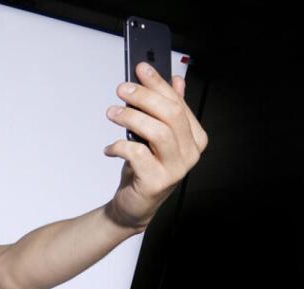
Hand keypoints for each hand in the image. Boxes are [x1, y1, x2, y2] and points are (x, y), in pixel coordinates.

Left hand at [103, 62, 207, 230]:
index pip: (178, 102)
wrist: (135, 205)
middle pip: (170, 114)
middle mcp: (190, 152)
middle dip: (144, 96)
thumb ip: (168, 110)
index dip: (158, 83)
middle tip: (122, 89)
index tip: (140, 68)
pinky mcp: (157, 181)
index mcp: (194, 137)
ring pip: (157, 131)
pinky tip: (109, 148)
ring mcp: (176, 168)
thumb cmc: (145, 168)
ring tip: (112, 113)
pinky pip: (138, 154)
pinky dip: (120, 146)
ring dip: (130, 117)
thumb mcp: (156, 136)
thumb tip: (176, 79)